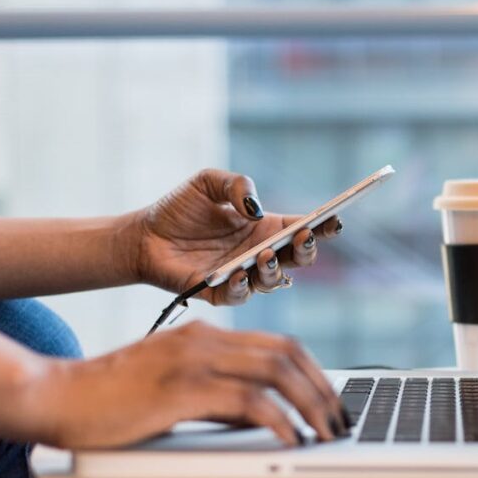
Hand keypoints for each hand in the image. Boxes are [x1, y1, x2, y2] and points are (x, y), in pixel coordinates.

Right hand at [35, 321, 348, 448]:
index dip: (315, 371)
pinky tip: (290, 438)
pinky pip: (247, 401)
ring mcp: (194, 360)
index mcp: (206, 334)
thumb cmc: (113, 398)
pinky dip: (278, 420)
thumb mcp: (176, 387)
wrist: (57, 395)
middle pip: (287, 353)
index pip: (280, 344)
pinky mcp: (182, 388)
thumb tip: (263, 416)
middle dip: (323, 388)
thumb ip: (220, 394)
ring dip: (310, 404)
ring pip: (276, 372)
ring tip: (325, 432)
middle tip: (339, 420)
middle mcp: (205, 339)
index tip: (331, 400)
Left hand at [131, 169, 342, 304]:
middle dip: (307, 250)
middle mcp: (260, 254)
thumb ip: (236, 185)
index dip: (323, 226)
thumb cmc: (179, 209)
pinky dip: (242, 286)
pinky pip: (239, 296)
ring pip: (274, 281)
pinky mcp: (219, 293)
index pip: (303, 229)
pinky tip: (238, 273)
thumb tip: (255, 208)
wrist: (143, 235)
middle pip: (298, 259)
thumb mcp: (208, 182)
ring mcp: (242, 275)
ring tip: (265, 255)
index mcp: (265, 228)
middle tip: (303, 237)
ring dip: (275, 269)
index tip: (334, 219)